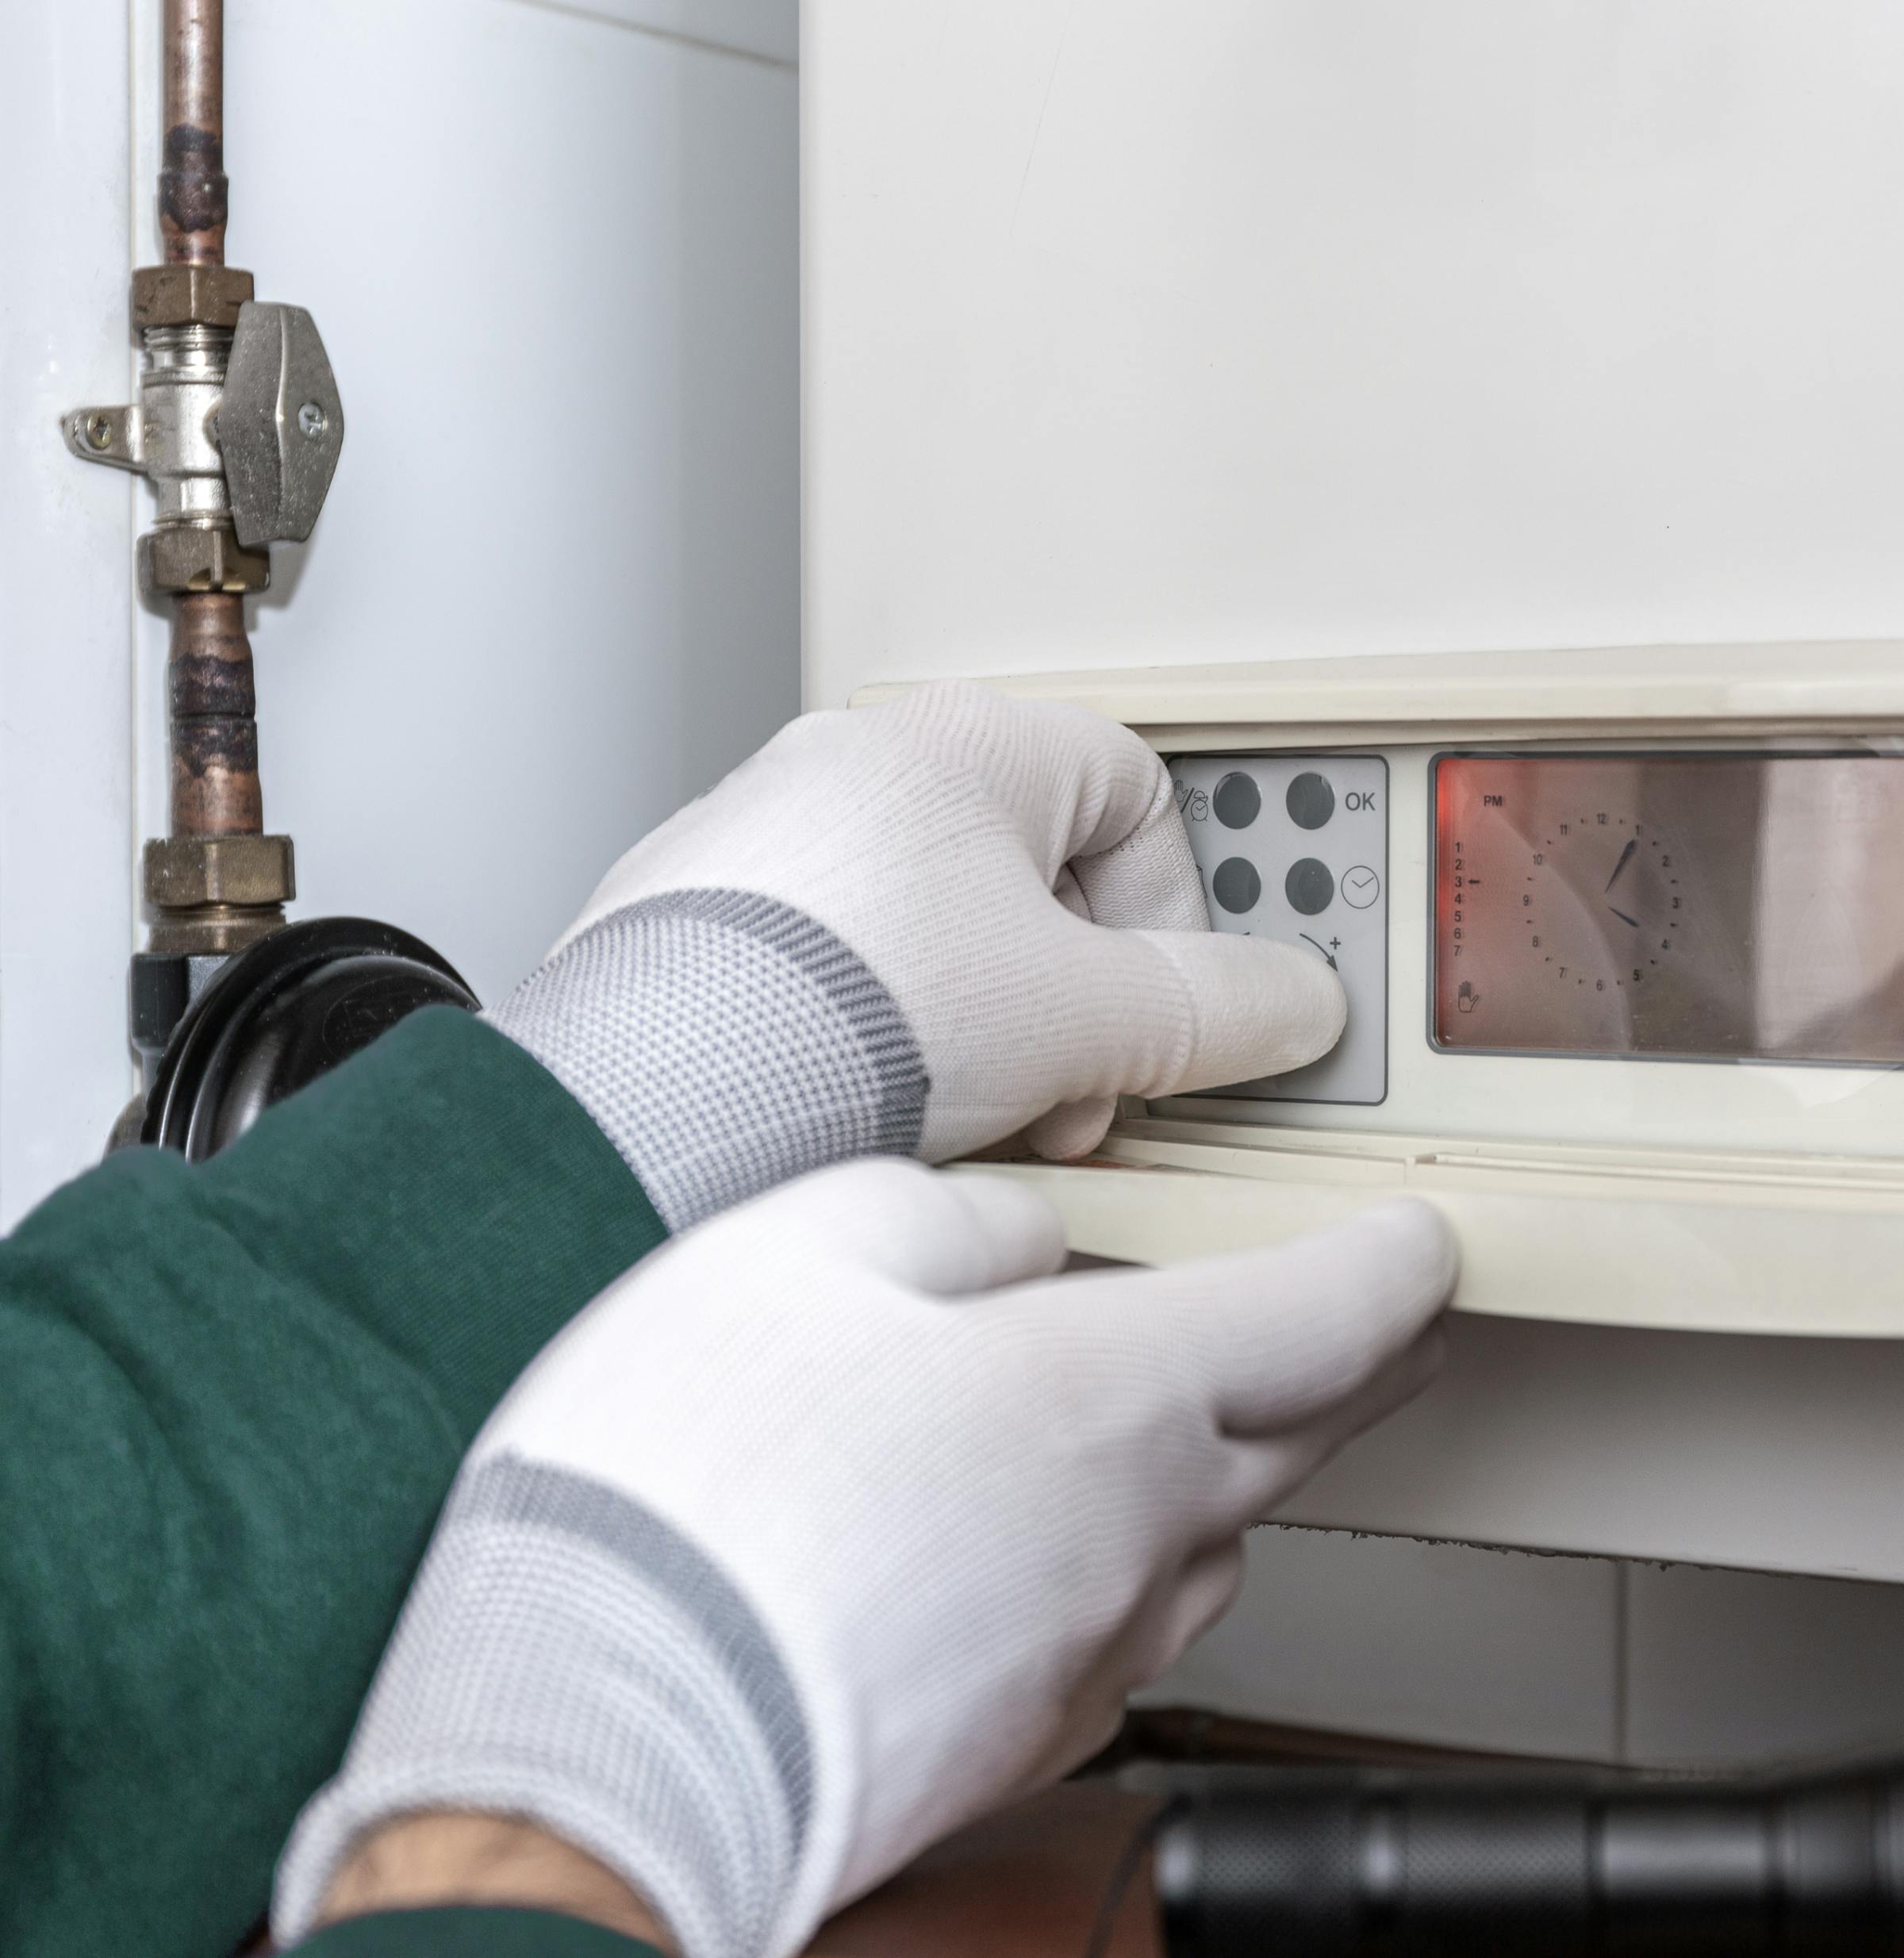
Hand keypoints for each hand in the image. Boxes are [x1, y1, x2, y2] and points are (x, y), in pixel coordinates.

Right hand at [275, 1160, 1453, 1957]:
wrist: (603, 1733)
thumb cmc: (684, 1490)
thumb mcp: (805, 1248)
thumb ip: (948, 1214)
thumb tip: (1023, 1232)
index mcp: (1104, 1394)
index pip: (1318, 1317)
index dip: (1388, 1267)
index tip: (1428, 1245)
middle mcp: (1131, 1537)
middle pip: (1299, 1436)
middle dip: (1361, 1366)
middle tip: (1396, 1328)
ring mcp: (1082, 1652)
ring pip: (1213, 1538)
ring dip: (1241, 1463)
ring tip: (1227, 1413)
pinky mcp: (1018, 1738)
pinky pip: (1122, 1624)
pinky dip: (1129, 1556)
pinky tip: (1060, 1537)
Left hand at [486, 683, 1342, 1227]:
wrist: (653, 1097)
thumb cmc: (843, 1016)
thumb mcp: (1082, 1018)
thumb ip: (1211, 1007)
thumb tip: (1287, 1004)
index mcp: (962, 742)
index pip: (1137, 792)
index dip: (1176, 918)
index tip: (1162, 1016)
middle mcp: (855, 767)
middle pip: (1038, 874)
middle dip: (1077, 997)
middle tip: (1072, 1086)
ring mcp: (769, 843)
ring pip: (939, 932)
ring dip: (984, 1028)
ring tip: (967, 1113)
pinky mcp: (704, 925)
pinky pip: (840, 972)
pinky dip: (881, 1038)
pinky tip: (872, 1111)